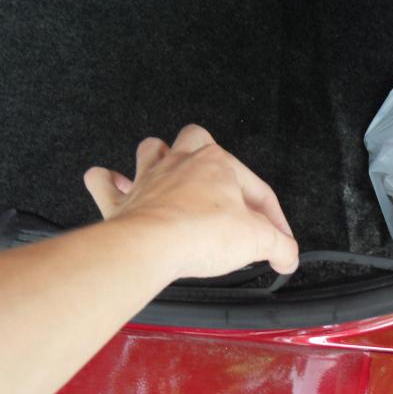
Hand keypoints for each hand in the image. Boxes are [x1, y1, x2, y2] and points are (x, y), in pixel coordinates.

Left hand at [83, 125, 298, 279]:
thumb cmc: (199, 234)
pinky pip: (104, 184)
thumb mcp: (257, 241)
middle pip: (195, 139)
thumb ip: (279, 245)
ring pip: (151, 150)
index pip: (256, 188)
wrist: (151, 246)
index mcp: (217, 165)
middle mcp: (180, 164)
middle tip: (216, 173)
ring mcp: (148, 180)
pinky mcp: (121, 203)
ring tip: (167, 169)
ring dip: (158, 158)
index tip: (277, 239)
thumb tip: (288, 254)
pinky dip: (105, 182)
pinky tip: (110, 182)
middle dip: (206, 152)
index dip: (272, 215)